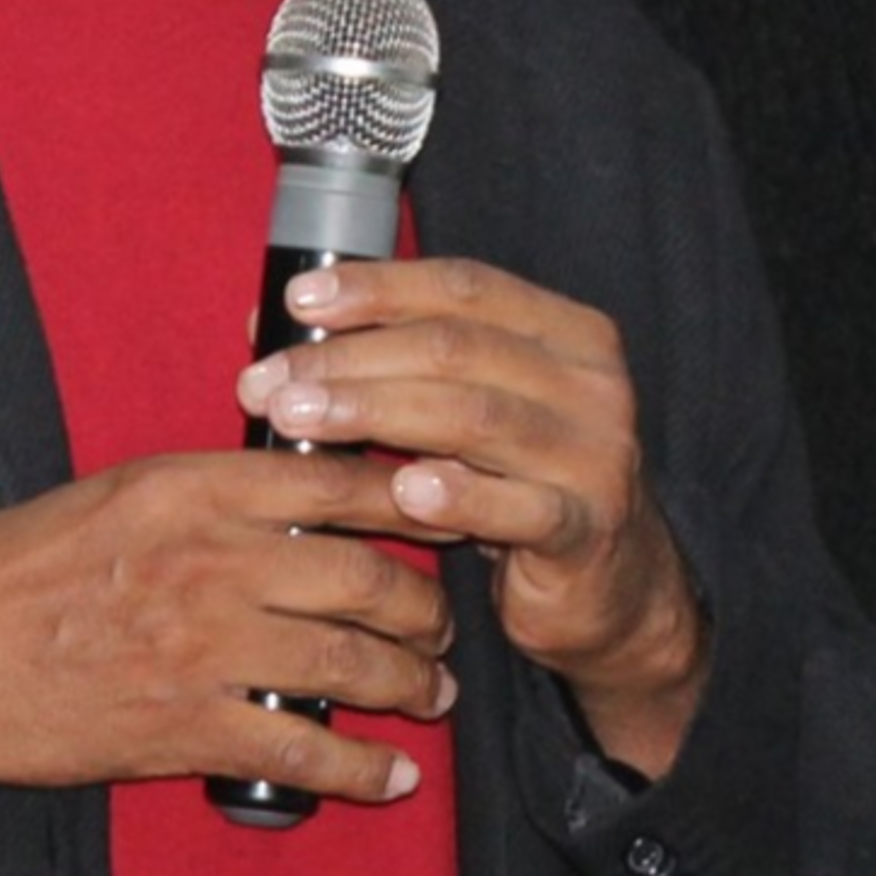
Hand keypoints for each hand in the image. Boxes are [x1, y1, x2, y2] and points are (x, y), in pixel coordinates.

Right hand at [0, 447, 455, 803]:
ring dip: (414, 687)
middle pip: (367, 577)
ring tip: (432, 696)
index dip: (415, 500)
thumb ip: (198, 495)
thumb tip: (290, 497)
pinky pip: (307, 751)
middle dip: (427, 609)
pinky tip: (390, 775)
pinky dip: (365, 770)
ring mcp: (200, 647)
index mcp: (185, 486)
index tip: (451, 513)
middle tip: (442, 626)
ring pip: (353, 665)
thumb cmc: (2, 571)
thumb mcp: (105, 495)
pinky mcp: (183, 730)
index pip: (338, 482)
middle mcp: (207, 558)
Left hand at [235, 257, 710, 774]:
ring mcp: (597, 456)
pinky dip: (458, 497)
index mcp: (565, 332)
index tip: (298, 300)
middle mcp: (591, 383)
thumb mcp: (460, 409)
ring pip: (474, 417)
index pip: (463, 287)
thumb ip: (389, 359)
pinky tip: (402, 492)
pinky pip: (519, 507)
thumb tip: (268, 321)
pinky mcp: (590, 530)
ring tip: (298, 421)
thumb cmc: (512, 482)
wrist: (606, 588)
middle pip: (455, 348)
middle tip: (269, 381)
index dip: (377, 287)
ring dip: (373, 413)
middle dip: (348, 359)